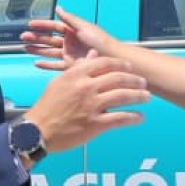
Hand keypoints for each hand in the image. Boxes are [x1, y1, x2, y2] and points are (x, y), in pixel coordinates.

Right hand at [22, 9, 115, 71]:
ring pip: (50, 51)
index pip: (54, 26)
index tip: (30, 24)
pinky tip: (37, 63)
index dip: (42, 25)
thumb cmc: (102, 42)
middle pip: (49, 39)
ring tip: (25, 48)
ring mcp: (70, 54)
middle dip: (36, 38)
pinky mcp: (71, 65)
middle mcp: (70, 42)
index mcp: (73, 31)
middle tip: (23, 37)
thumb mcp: (84, 27)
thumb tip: (58, 8)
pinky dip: (46, 64)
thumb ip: (70, 19)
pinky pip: (56, 65)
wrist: (112, 59)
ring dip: (38, 49)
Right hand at [23, 56, 149, 153]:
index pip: (105, 63)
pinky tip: (140, 117)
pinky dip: (133, 117)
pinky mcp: (95, 124)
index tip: (129, 67)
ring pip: (123, 96)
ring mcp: (92, 106)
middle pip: (118, 78)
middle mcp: (86, 87)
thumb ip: (78, 68)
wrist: (38, 131)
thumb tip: (93, 55)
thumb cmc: (47, 107)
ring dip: (139, 96)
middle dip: (134, 80)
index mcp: (77, 74)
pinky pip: (120, 118)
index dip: (121, 64)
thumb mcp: (60, 81)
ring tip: (146, 97)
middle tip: (143, 82)